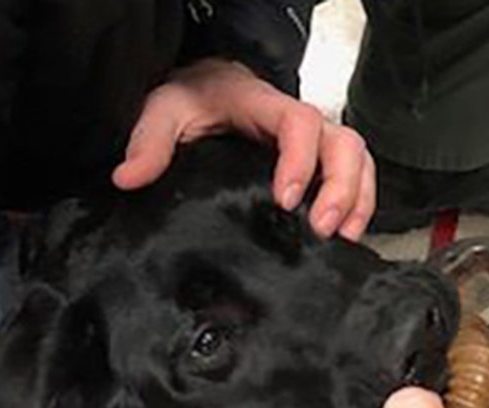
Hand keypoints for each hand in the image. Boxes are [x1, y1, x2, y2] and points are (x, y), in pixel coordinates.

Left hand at [112, 58, 374, 239]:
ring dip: (358, 201)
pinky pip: (357, 178)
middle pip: (344, 144)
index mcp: (266, 105)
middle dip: (342, 188)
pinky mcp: (321, 163)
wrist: (209, 89)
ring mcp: (316, 143)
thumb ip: (149, 141)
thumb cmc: (195, 99)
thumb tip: (129, 178)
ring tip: (344, 238)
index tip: (287, 199)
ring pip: (358, 162)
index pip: (300, 123)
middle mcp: (301, 123)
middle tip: (322, 228)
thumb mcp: (165, 110)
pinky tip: (347, 237)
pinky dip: (360, 206)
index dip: (301, 160)